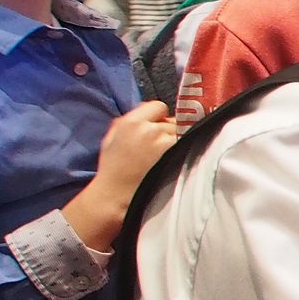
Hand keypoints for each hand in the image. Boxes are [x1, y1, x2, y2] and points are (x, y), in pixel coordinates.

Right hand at [60, 101, 177, 253]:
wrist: (115, 193)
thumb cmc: (112, 167)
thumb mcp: (113, 136)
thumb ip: (130, 119)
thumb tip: (148, 110)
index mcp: (131, 122)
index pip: (158, 106)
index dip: (158, 116)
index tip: (156, 126)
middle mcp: (149, 129)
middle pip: (172, 120)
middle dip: (168, 129)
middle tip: (160, 144)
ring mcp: (164, 142)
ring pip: (181, 132)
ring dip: (177, 140)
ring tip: (165, 154)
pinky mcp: (175, 155)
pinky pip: (186, 144)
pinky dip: (183, 149)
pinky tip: (173, 159)